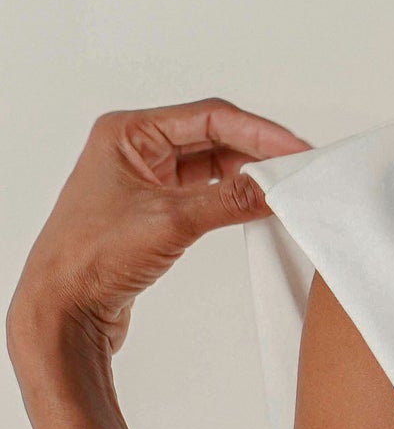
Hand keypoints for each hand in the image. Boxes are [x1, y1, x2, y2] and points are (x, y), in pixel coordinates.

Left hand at [7, 98, 311, 359]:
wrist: (62, 311)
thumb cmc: (89, 260)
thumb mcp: (171, 222)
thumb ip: (230, 200)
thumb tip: (276, 187)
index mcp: (127, 133)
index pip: (209, 117)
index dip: (258, 132)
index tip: (294, 149)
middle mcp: (134, 149)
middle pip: (213, 136)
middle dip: (256, 151)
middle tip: (296, 168)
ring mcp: (144, 179)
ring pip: (211, 163)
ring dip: (245, 174)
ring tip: (280, 188)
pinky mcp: (153, 209)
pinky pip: (204, 190)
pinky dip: (231, 196)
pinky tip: (255, 205)